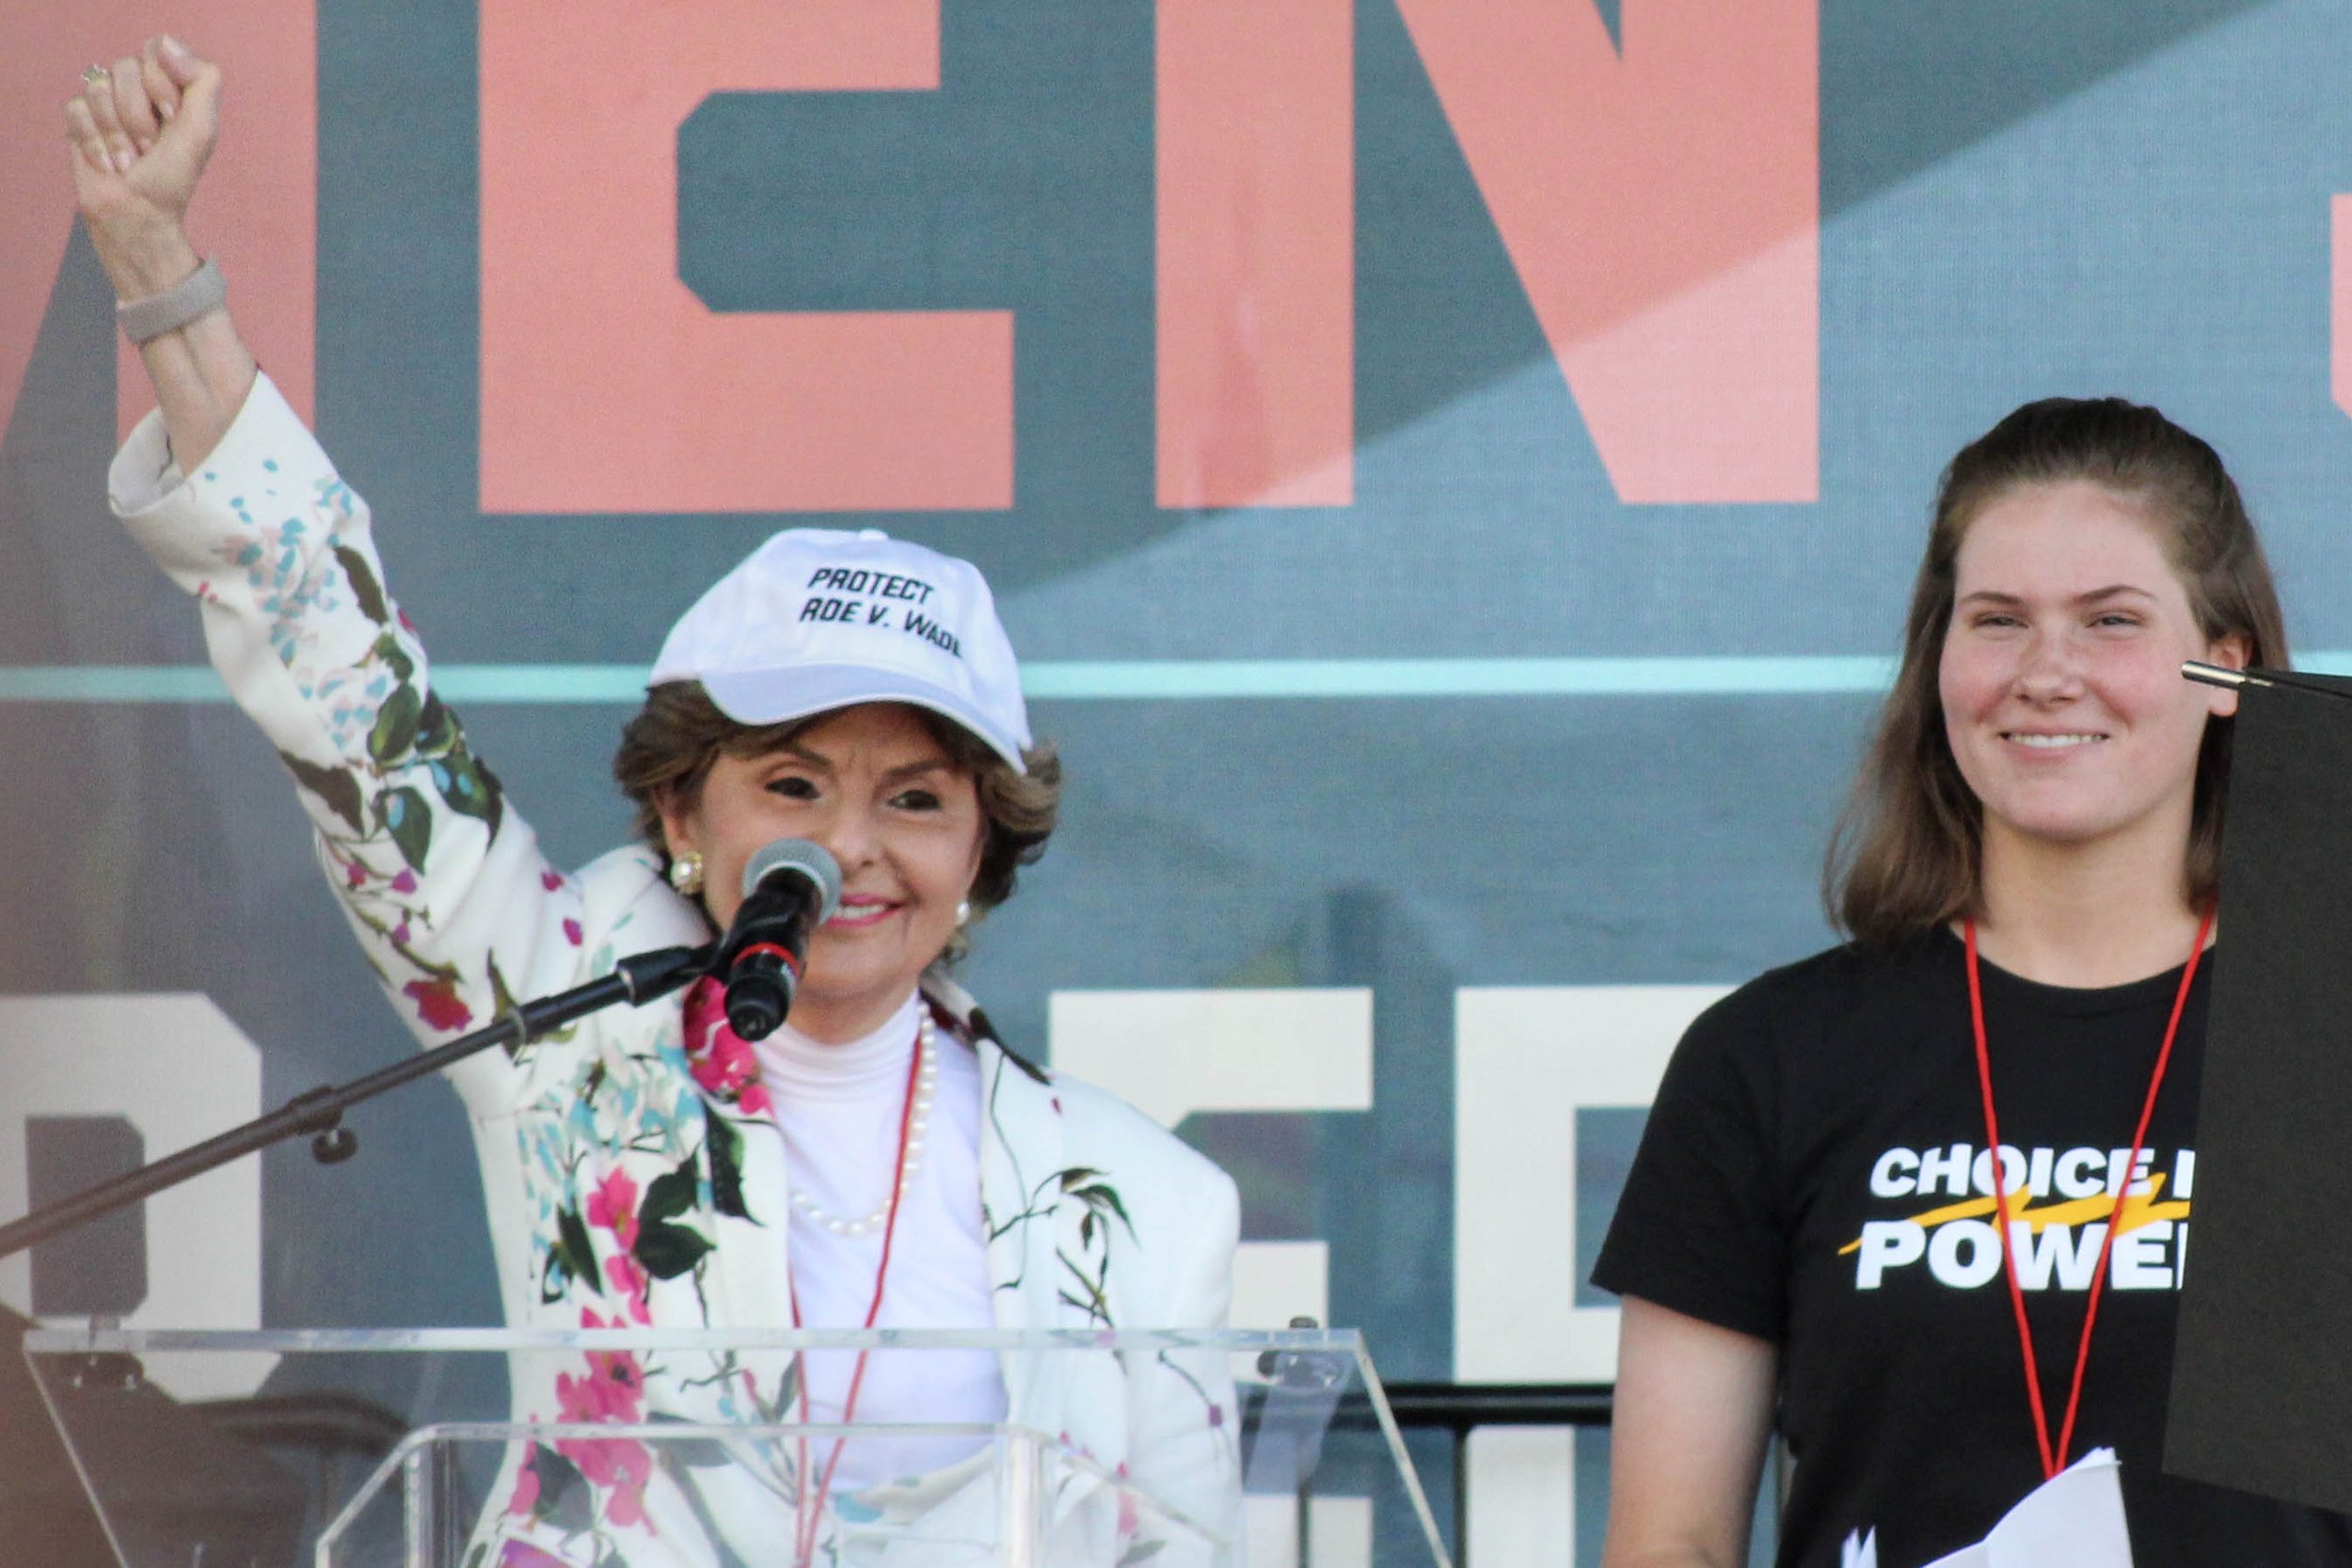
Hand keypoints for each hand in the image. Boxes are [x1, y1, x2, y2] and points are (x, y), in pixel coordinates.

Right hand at [64, 36, 220, 297]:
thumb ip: (202, 81)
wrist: (139, 213)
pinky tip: (109, 164)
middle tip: (150, 147)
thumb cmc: (173, 176)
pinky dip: (96, 142)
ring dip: (118, 133)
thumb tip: (166, 43)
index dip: (160, 83)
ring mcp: (105, 101)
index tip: (172, 118)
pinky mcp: (79, 119)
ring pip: (98, 87)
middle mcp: (136, 88)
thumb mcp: (202, 130)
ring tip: (130, 159)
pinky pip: (77, 109)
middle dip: (140, 115)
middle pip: (125, 67)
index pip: (155, 49)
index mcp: (169, 86)